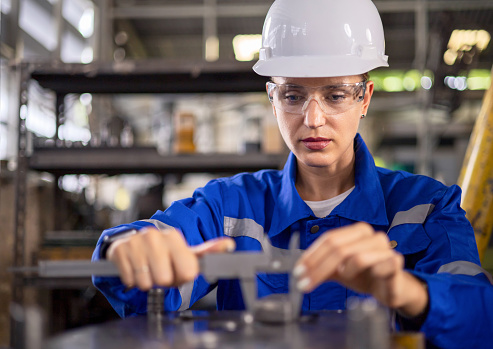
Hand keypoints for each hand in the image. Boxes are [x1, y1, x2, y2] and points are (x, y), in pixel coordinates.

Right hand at [107, 227, 235, 290]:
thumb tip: (229, 245)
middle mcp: (154, 236)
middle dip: (163, 281)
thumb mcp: (185, 252)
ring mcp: (135, 242)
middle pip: (165, 279)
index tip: (177, 270)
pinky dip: (131, 280)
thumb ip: (208, 250)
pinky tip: (134, 269)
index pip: (188, 272)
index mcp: (173, 236)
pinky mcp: (119, 250)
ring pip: (146, 282)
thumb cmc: (161, 252)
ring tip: (147, 271)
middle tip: (160, 272)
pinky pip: (129, 280)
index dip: (181, 277)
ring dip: (146, 282)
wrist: (130, 242)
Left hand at [293, 222, 427, 316]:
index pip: (329, 239)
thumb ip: (320, 267)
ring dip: (344, 271)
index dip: (311, 256)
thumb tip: (299, 271)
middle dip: (318, 267)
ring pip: (356, 257)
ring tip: (344, 276)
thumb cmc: (365, 274)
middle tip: (305, 282)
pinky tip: (366, 278)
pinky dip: (367, 275)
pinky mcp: (396, 263)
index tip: (298, 271)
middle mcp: (372, 235)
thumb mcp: (338, 270)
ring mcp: (385, 248)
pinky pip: (379, 268)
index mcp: (357, 231)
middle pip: (338, 248)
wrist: (391, 288)